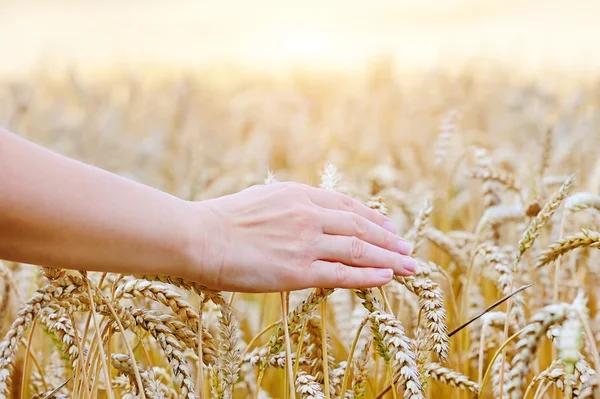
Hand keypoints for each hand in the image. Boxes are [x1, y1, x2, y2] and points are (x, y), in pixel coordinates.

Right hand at [184, 182, 415, 291]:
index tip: (389, 227)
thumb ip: (291, 204)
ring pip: (358, 250)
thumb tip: (310, 211)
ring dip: (388, 258)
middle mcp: (308, 215)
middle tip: (408, 248)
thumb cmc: (223, 219)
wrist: (199, 236)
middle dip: (388, 239)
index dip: (373, 218)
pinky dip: (368, 276)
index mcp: (299, 195)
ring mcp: (305, 243)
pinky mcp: (297, 271)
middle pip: (360, 227)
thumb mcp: (263, 198)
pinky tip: (386, 278)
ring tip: (408, 266)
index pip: (347, 206)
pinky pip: (342, 274)